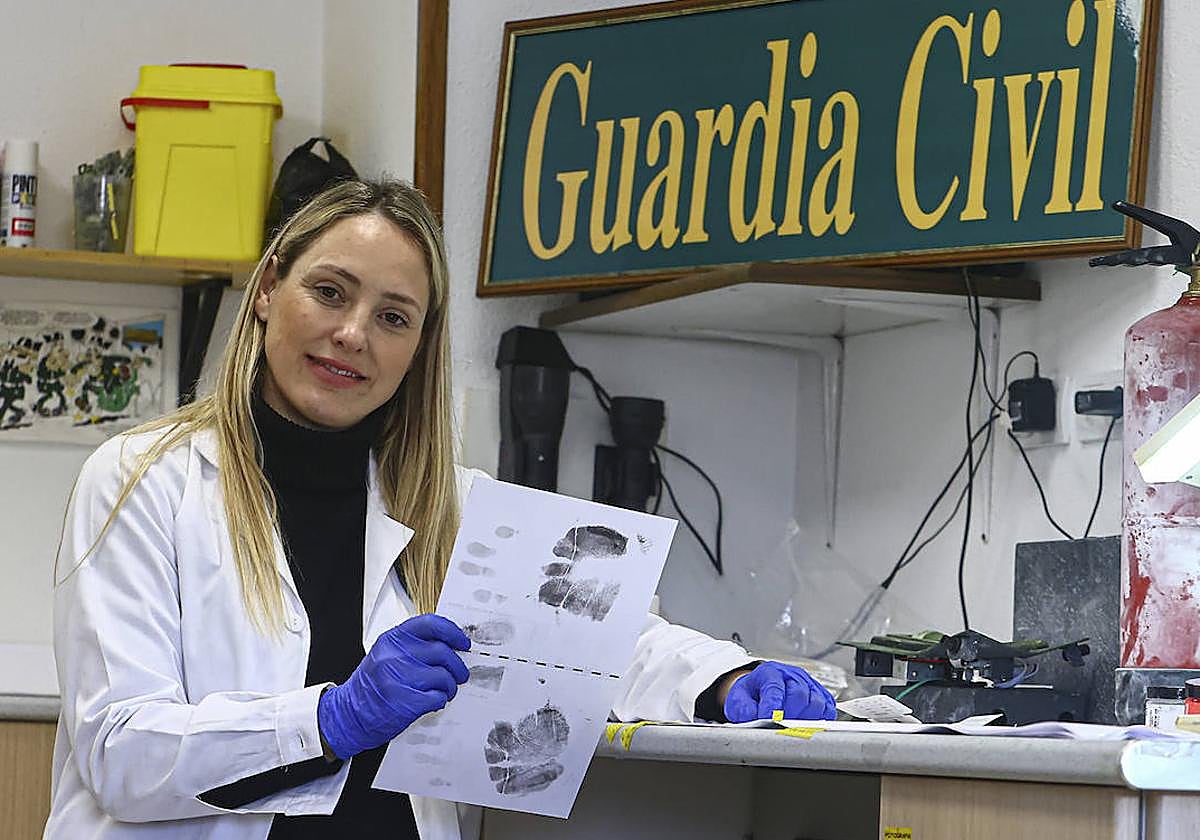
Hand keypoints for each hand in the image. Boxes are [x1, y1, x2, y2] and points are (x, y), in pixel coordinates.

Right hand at [317, 614, 470, 758]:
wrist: (349, 714)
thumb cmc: (372, 685)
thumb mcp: (386, 655)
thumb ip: (412, 645)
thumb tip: (448, 643)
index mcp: (391, 640)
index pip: (430, 624)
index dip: (453, 632)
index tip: (463, 643)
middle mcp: (394, 656)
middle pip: (442, 652)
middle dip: (457, 666)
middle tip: (460, 674)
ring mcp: (398, 679)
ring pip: (443, 676)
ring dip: (450, 686)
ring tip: (446, 690)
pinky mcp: (404, 702)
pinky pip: (437, 697)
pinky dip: (441, 700)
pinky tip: (434, 701)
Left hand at [723, 661, 835, 721]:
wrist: (760, 689)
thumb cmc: (752, 695)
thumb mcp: (738, 700)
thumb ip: (743, 710)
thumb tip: (754, 720)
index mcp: (769, 672)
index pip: (774, 689)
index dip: (772, 708)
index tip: (768, 722)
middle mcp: (791, 675)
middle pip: (799, 694)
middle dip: (790, 715)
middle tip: (780, 728)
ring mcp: (808, 683)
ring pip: (816, 702)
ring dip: (805, 720)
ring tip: (791, 727)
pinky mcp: (821, 694)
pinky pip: (828, 709)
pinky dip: (820, 720)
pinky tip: (806, 725)